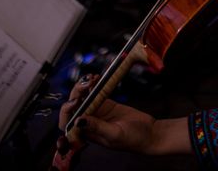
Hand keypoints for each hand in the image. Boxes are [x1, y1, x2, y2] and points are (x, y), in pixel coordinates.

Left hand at [56, 74, 190, 155]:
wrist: (150, 132)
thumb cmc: (134, 139)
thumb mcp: (115, 134)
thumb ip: (97, 127)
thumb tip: (78, 120)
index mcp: (87, 133)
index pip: (67, 123)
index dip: (67, 111)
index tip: (76, 101)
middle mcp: (88, 122)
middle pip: (73, 106)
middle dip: (76, 93)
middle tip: (87, 84)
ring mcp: (96, 111)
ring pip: (82, 96)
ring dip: (83, 86)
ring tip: (91, 78)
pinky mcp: (104, 103)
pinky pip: (94, 91)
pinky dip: (93, 83)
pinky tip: (96, 78)